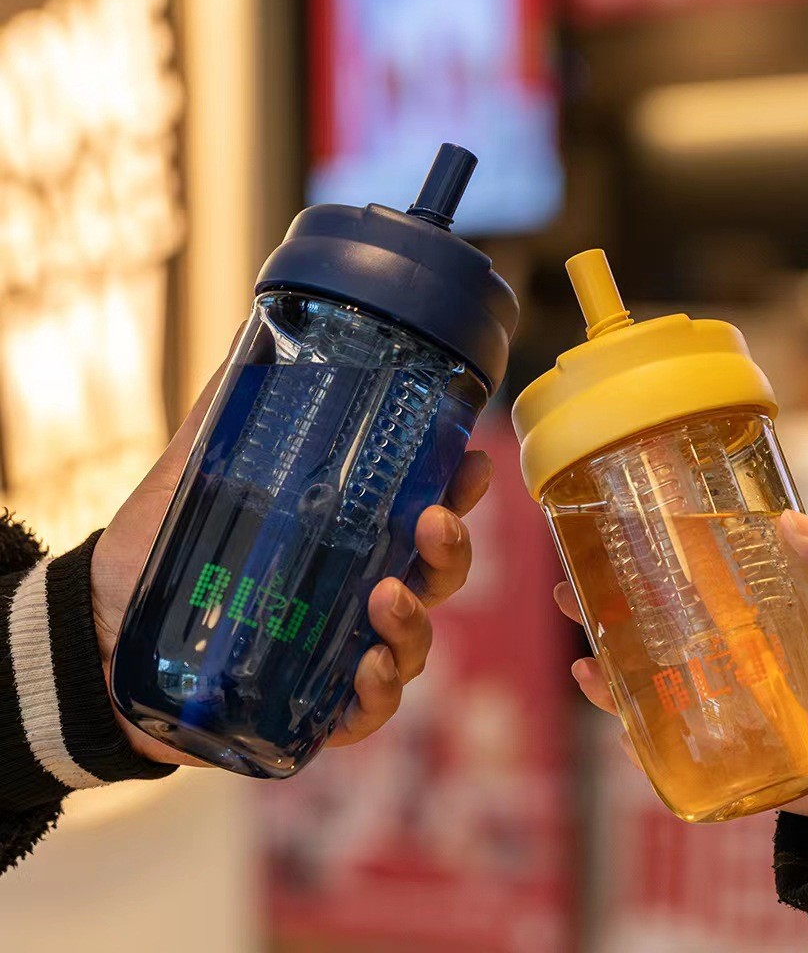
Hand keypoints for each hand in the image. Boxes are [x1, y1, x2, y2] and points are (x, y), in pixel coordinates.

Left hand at [91, 333, 490, 766]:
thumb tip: (255, 336)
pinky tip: (369, 668)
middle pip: (436, 576)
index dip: (456, 489)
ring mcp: (340, 651)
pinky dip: (379, 692)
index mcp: (347, 535)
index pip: (421, 508)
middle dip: (449, 550)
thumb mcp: (197, 472)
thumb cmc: (161, 549)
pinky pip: (367, 710)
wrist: (100, 630)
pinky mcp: (311, 707)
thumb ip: (230, 413)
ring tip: (388, 596)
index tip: (469, 463)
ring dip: (416, 621)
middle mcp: (357, 591)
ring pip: (414, 641)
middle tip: (432, 522)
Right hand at [558, 511, 807, 827]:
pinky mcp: (729, 755)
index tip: (598, 538)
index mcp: (748, 610)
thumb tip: (791, 522)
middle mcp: (724, 654)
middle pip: (646, 630)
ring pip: (647, 688)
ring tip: (587, 668)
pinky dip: (641, 746)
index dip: (636, 559)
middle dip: (599, 615)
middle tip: (569, 595)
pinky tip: (625, 734)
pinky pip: (674, 752)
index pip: (681, 578)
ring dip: (607, 679)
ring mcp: (722, 705)